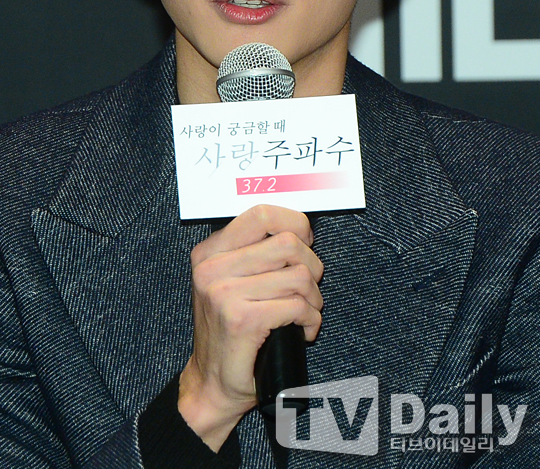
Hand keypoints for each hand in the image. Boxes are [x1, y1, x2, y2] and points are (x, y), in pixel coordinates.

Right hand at [177, 204, 322, 450]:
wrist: (211, 384)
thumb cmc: (228, 330)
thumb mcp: (230, 281)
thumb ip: (254, 252)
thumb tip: (300, 228)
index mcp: (209, 251)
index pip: (262, 214)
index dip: (295, 223)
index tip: (305, 242)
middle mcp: (212, 268)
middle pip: (288, 243)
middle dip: (312, 266)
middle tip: (309, 287)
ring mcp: (224, 294)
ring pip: (298, 276)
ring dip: (314, 298)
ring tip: (306, 312)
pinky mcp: (242, 320)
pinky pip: (298, 306)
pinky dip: (311, 320)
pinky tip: (303, 330)